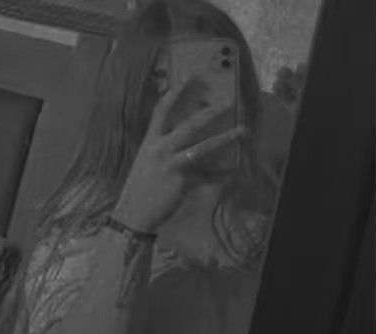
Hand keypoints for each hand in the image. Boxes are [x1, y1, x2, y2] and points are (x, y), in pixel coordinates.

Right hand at [113, 83, 246, 233]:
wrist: (133, 213)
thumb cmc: (139, 190)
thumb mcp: (146, 165)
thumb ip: (162, 151)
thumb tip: (180, 144)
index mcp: (150, 142)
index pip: (161, 112)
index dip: (174, 93)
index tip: (188, 78)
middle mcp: (160, 149)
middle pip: (188, 125)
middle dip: (209, 112)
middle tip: (227, 101)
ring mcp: (171, 164)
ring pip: (202, 146)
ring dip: (224, 138)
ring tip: (242, 131)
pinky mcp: (181, 180)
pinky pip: (205, 177)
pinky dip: (219, 177)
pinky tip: (232, 174)